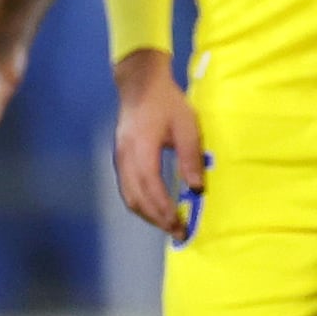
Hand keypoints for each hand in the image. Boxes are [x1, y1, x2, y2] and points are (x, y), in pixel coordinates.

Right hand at [111, 49, 207, 236]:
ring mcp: (120, 159)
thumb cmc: (166, 102)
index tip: (180, 224)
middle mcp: (126, 157)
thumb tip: (196, 188)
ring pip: (129, 197)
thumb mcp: (186, 125)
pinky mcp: (121, 159)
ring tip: (168, 225)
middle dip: (157, 219)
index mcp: (141, 148)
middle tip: (178, 232)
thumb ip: (190, 157)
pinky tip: (156, 209)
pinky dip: (141, 204)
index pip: (151, 187)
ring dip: (148, 215)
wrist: (140, 84)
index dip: (164, 209)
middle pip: (137, 198)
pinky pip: (127, 189)